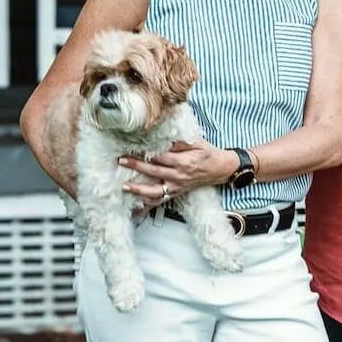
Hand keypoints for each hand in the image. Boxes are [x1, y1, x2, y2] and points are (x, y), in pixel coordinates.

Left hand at [119, 140, 236, 202]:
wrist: (220, 169)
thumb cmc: (208, 153)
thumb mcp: (198, 142)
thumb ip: (181, 140)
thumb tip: (164, 136)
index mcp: (184, 162)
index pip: (161, 157)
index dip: (147, 152)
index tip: (133, 146)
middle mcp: (179, 176)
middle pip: (154, 171)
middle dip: (136, 166)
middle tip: (121, 160)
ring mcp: (177, 187)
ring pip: (156, 191)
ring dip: (139, 190)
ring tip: (124, 187)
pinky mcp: (176, 193)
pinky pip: (161, 201)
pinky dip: (148, 204)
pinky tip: (136, 205)